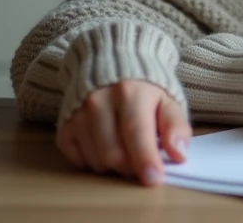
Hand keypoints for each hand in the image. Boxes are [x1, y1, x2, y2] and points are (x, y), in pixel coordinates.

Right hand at [57, 79, 190, 185]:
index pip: (135, 132)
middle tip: (144, 162)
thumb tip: (178, 155)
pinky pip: (78, 160)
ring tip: (127, 150)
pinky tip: (107, 147)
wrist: (113, 64)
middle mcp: (98, 101)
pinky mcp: (64, 127)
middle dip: (132, 167)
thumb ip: (176, 126)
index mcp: (130, 91)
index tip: (153, 179)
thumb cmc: (146, 89)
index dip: (145, 159)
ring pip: (96, 161)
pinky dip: (95, 162)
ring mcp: (77, 114)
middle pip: (113, 153)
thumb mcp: (169, 100)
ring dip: (115, 166)